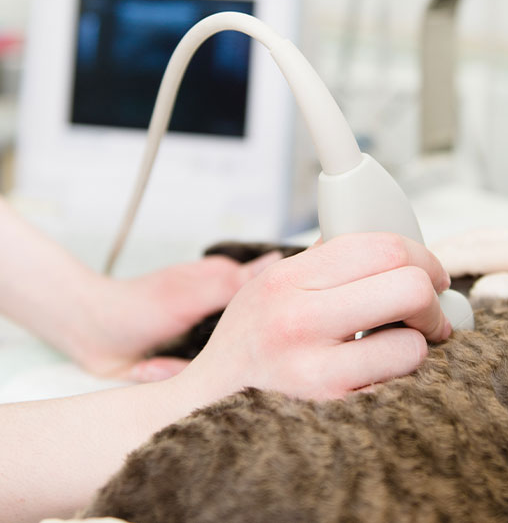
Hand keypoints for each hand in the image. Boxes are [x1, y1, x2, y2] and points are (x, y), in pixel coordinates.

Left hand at [74, 251, 281, 379]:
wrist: (90, 333)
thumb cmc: (137, 305)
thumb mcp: (190, 293)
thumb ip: (235, 284)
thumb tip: (279, 262)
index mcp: (228, 287)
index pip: (271, 301)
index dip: (274, 318)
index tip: (271, 333)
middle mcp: (223, 315)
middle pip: (255, 340)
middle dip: (234, 356)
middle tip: (201, 353)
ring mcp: (208, 343)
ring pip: (229, 366)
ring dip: (198, 372)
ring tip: (163, 359)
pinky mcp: (193, 367)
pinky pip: (200, 382)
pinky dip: (174, 378)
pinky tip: (151, 367)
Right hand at [178, 233, 451, 404]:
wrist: (210, 401)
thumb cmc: (248, 340)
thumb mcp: (271, 284)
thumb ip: (324, 259)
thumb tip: (384, 245)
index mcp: (287, 279)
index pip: (381, 247)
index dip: (422, 256)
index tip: (428, 273)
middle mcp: (299, 321)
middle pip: (408, 288)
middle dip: (432, 299)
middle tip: (427, 310)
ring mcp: (315, 374)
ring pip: (413, 346)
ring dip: (417, 346)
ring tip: (397, 345)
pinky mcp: (332, 413)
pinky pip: (398, 388)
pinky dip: (400, 378)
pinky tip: (379, 373)